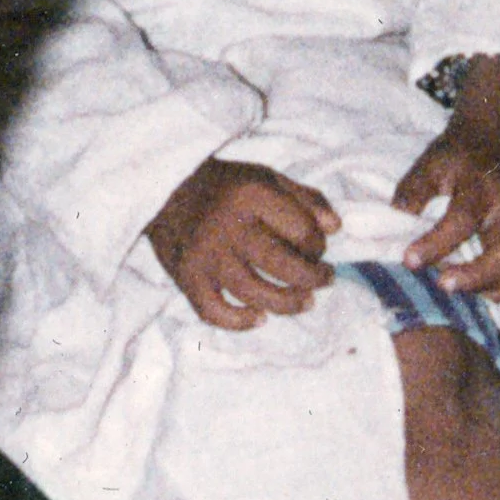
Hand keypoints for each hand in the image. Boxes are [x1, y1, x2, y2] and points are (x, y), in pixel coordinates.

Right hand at [150, 157, 338, 327]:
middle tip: (324, 281)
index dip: (318, 246)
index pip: (302, 231)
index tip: (317, 249)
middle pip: (282, 265)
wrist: (164, 189)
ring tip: (304, 302)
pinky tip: (259, 317)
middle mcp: (229, 226)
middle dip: (312, 279)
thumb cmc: (224, 185)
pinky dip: (239, 322)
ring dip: (286, 304)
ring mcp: (206, 255)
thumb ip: (305, 198)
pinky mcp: (186, 277)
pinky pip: (214, 312)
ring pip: (254, 293)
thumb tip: (336, 228)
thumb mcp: (267, 177)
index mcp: (252, 195)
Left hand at [393, 54, 499, 298]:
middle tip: (441, 286)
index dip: (435, 244)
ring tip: (448, 288)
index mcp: (485, 188)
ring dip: (482, 289)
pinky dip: (490, 292)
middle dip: (475, 277)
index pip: (463, 221)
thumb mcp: (433, 162)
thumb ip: (414, 190)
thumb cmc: (461, 156)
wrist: (498, 143)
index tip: (408, 259)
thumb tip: (397, 220)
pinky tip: (464, 288)